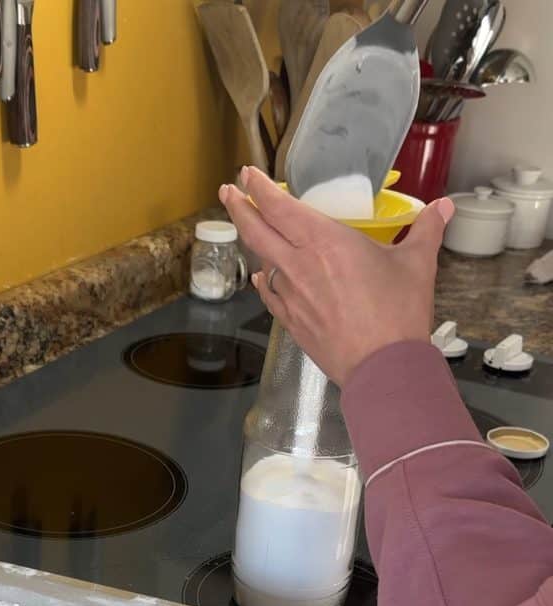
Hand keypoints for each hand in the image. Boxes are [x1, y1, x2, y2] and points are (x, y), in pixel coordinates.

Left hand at [219, 167, 454, 385]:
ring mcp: (291, 296)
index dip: (259, 187)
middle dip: (238, 207)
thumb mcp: (417, 264)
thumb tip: (443, 208)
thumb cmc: (398, 314)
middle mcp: (299, 265)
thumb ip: (426, 230)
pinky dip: (265, 281)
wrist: (383, 368)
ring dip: (254, 244)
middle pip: (256, 231)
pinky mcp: (292, 322)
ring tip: (252, 232)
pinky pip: (271, 295)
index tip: (248, 173)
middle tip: (227, 191)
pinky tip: (264, 277)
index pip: (279, 207)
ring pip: (262, 262)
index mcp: (324, 242)